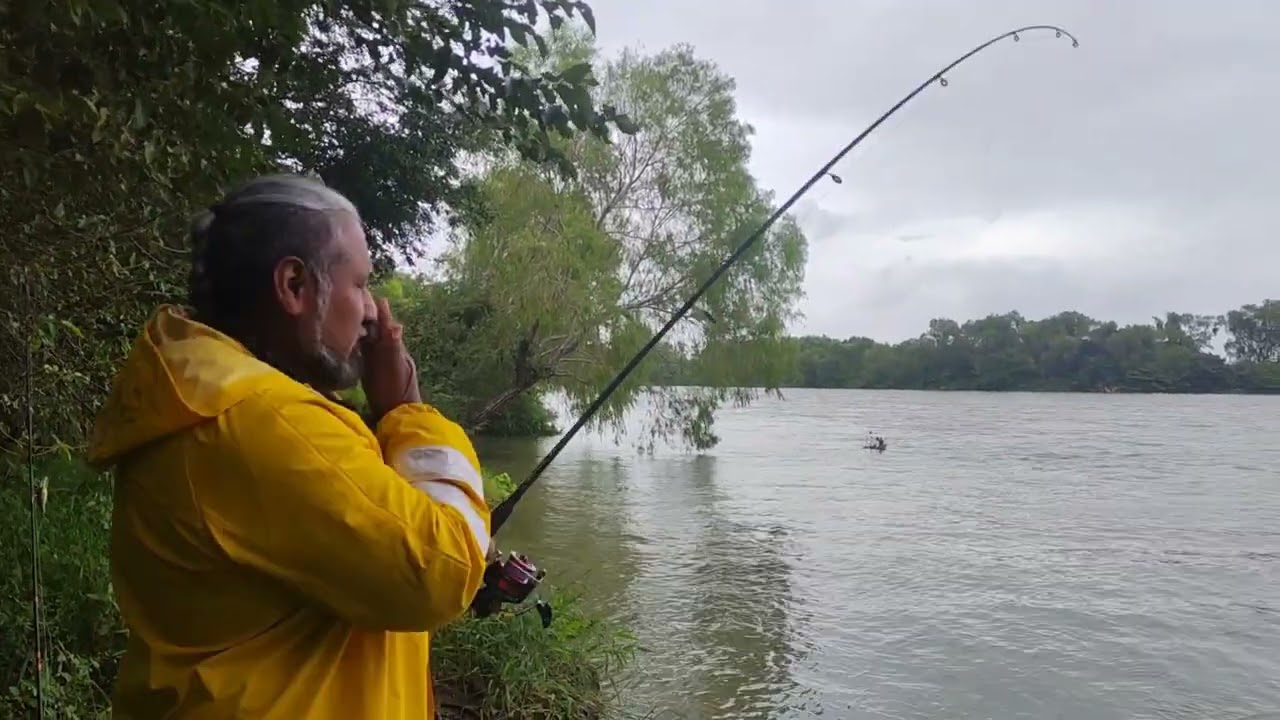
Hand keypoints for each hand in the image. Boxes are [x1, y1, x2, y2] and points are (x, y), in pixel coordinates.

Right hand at [360, 298, 421, 420]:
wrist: (397, 417)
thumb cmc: (396, 392)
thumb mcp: (395, 368)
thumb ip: (394, 347)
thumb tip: (395, 323)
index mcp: (396, 349)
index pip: (386, 324)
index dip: (379, 311)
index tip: (368, 294)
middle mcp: (389, 353)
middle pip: (378, 330)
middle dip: (368, 316)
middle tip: (353, 299)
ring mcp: (381, 363)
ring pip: (371, 340)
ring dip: (362, 328)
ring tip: (348, 315)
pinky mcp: (372, 373)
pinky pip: (365, 353)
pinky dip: (358, 344)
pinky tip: (348, 340)